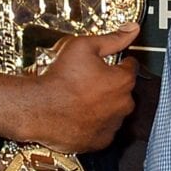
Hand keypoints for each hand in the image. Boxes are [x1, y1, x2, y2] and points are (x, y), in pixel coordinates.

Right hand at [27, 23, 139, 151]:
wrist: (38, 108)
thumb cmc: (59, 80)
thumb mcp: (83, 46)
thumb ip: (112, 38)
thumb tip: (131, 29)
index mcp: (122, 80)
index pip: (130, 67)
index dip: (119, 62)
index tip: (109, 62)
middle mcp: (122, 104)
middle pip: (122, 90)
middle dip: (110, 83)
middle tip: (88, 79)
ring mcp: (111, 125)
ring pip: (113, 110)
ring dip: (103, 104)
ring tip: (80, 96)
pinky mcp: (99, 141)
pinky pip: (103, 129)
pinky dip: (95, 122)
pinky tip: (79, 113)